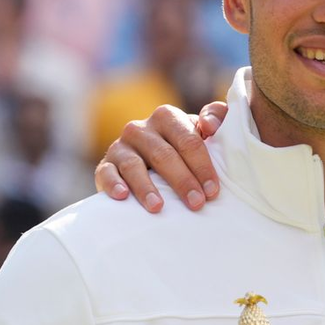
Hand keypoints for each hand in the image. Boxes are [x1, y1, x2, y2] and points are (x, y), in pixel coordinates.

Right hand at [94, 101, 227, 212]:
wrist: (153, 165)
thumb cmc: (187, 150)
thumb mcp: (205, 132)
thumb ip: (217, 117)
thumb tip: (209, 125)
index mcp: (167, 118)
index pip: (188, 140)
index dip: (202, 166)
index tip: (213, 191)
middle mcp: (141, 129)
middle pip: (164, 155)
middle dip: (182, 181)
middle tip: (197, 204)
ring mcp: (121, 146)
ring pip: (134, 165)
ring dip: (146, 188)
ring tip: (158, 207)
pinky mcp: (106, 165)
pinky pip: (106, 173)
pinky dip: (114, 184)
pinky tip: (123, 196)